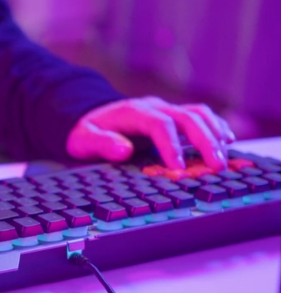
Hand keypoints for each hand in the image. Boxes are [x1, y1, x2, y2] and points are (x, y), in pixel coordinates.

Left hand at [67, 96, 235, 170]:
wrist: (90, 118)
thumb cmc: (87, 133)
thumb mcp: (83, 140)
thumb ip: (101, 143)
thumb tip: (124, 150)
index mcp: (133, 112)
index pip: (160, 124)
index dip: (171, 145)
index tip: (179, 167)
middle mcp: (154, 107)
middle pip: (187, 117)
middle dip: (204, 141)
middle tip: (216, 166)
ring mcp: (165, 109)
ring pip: (198, 114)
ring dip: (215, 133)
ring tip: (224, 157)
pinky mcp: (173, 115)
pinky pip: (200, 116)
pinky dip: (215, 126)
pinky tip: (227, 141)